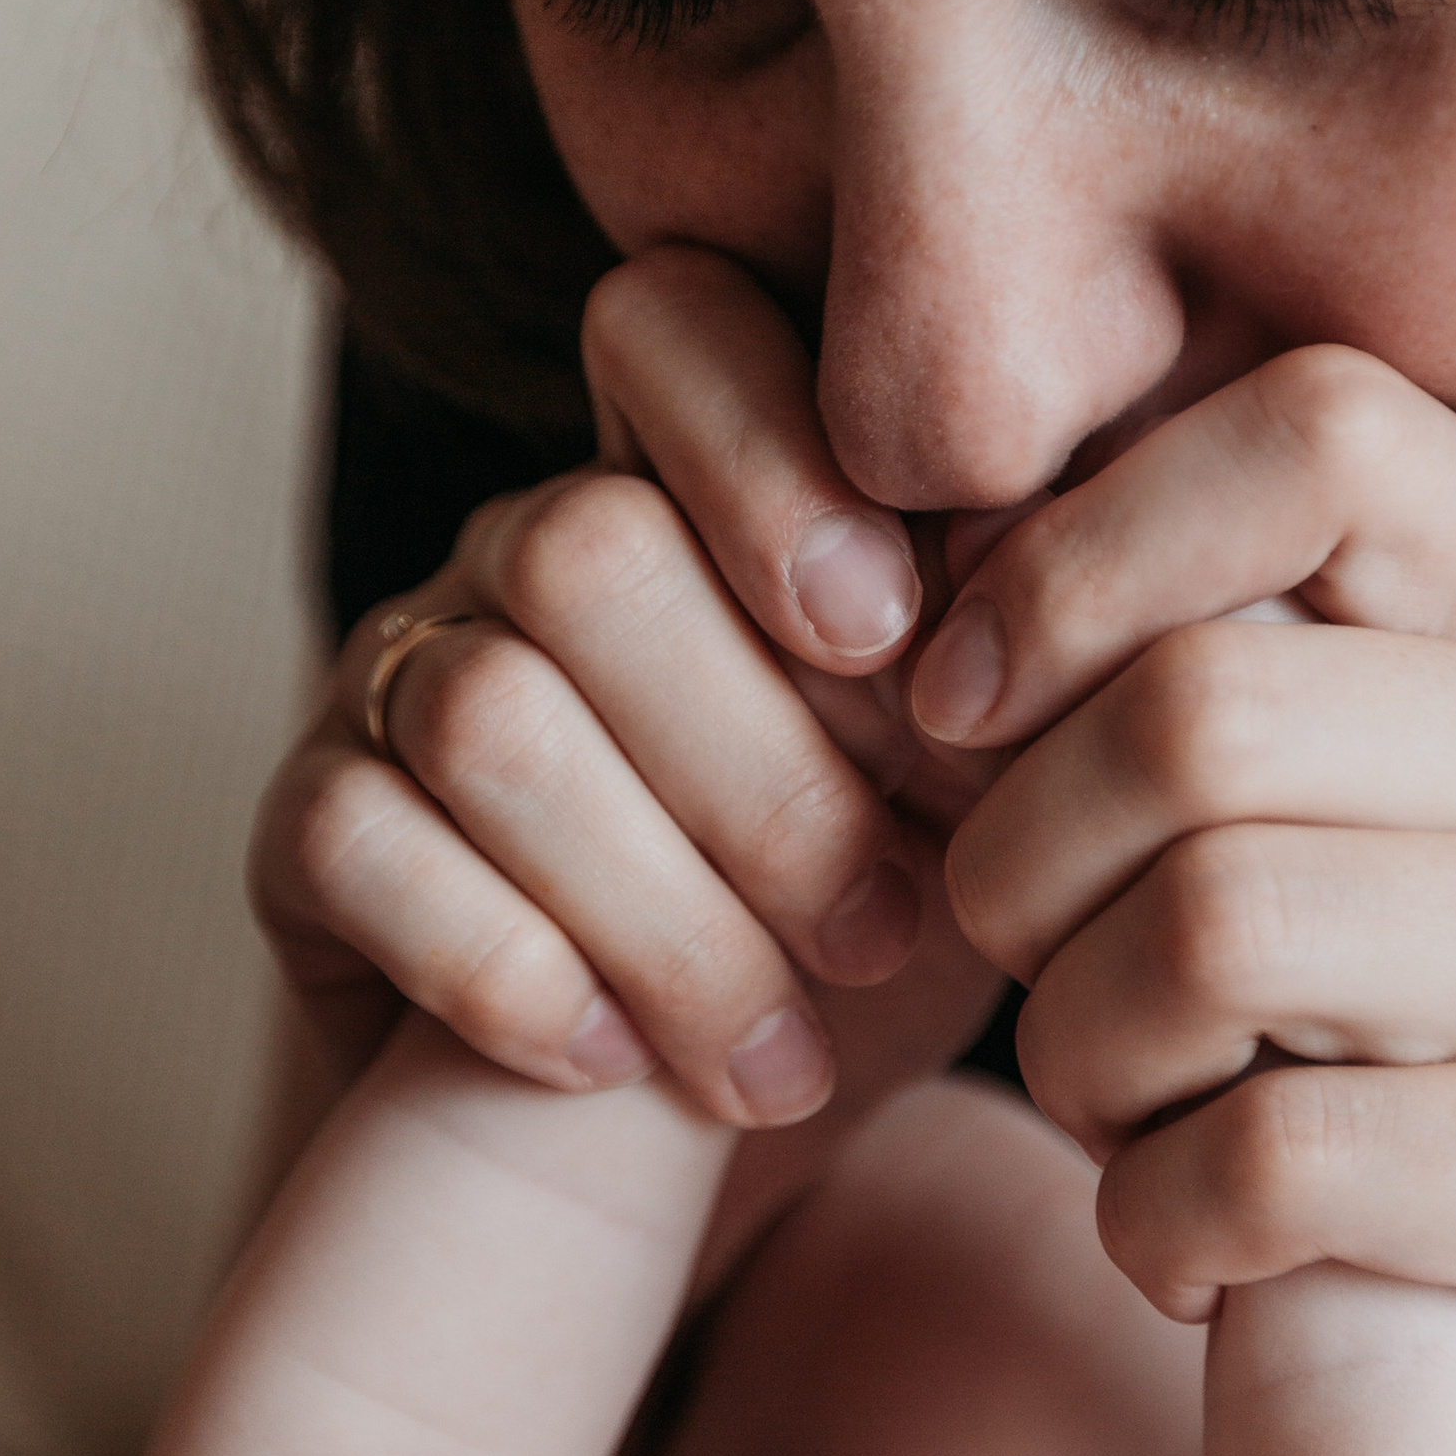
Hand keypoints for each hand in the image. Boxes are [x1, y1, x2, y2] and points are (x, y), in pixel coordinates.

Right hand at [250, 247, 1003, 1129]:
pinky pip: (358, 842)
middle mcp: (529, 546)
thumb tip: (1144, 584)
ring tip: (779, 1052)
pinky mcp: (311, 823)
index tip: (897, 634)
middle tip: (885, 932)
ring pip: (488, 716)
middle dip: (758, 768)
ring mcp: (402, 673)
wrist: (709, 1130)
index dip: (771, 450)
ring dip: (661, 908)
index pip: (673, 324)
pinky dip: (507, 969)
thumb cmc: (879, 930)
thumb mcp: (989, 792)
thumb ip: (1040, 664)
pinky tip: (614, 1065)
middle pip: (588, 555)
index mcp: (699, 482)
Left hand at [922, 345, 1455, 1455]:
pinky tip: (1187, 1249)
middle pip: (1207, 712)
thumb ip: (1221, 663)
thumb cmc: (1450, 1051)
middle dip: (1022, 863)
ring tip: (1115, 1113)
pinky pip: (1279, 1161)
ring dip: (1082, 1054)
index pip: (1318, 438)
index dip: (1079, 557)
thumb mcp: (1368, 811)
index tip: (962, 710)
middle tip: (1030, 967)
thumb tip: (934, 541)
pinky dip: (1154, 1220)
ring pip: (1221, 931)